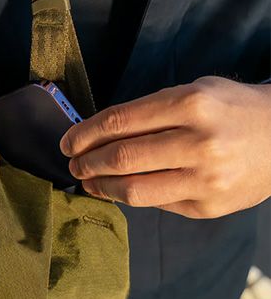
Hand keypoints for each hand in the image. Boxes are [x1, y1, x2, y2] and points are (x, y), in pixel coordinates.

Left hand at [60, 76, 270, 217]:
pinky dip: (130, 197)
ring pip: (133, 190)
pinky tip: (120, 190)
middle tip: (73, 164)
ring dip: (101, 186)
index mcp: (192, 104)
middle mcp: (199, 143)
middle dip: (87, 162)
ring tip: (88, 181)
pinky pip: (156, 204)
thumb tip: (98, 135)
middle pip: (121, 158)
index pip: (119, 122)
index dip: (84, 134)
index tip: (68, 142)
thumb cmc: (231, 109)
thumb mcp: (194, 92)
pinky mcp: (208, 206)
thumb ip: (149, 112)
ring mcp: (205, 179)